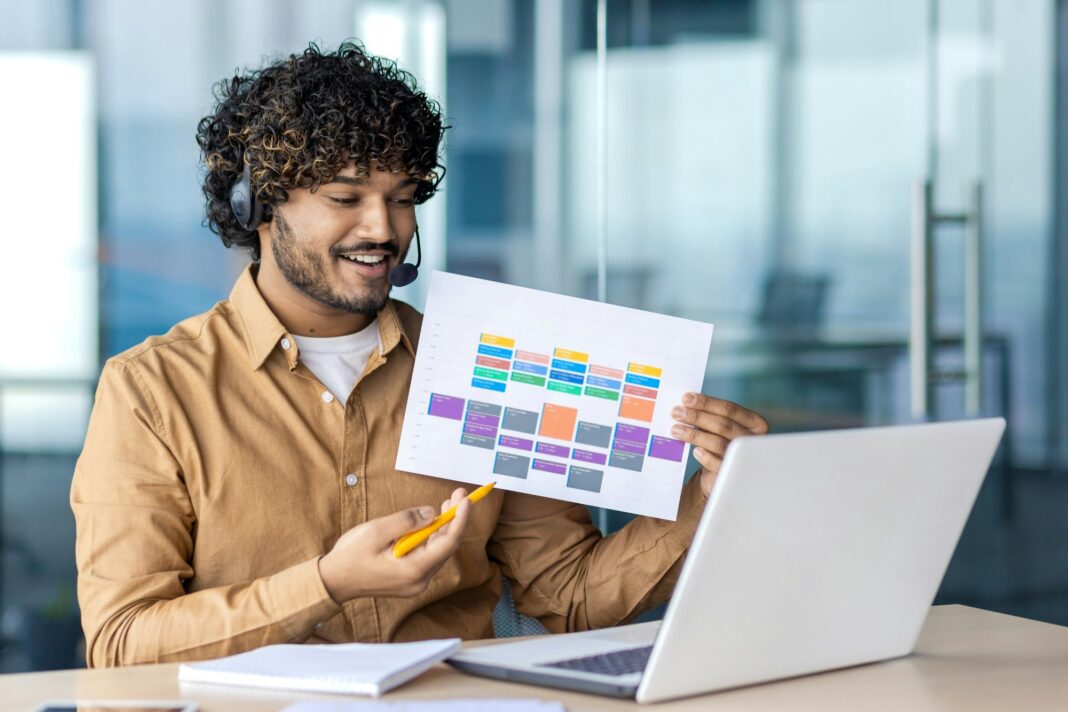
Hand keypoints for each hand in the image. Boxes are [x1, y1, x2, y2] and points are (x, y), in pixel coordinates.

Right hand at [318, 487, 469, 602]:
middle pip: (447, 546)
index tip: (465, 500)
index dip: (460, 519)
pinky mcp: (409, 578)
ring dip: (444, 527)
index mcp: (413, 570)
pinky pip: (428, 556)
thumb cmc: (351, 556)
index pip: (448, 543)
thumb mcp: (376, 531)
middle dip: (455, 519)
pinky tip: (431, 521)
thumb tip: (431, 513)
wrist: (333, 581)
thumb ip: (406, 521)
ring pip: (438, 551)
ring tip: (447, 504)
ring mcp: (415, 581)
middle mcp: (419, 580)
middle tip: (458, 495)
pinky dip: (432, 537)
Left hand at [670, 393, 768, 496]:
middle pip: (723, 425)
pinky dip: (705, 456)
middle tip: (677, 413)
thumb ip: (709, 416)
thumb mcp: (718, 427)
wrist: (720, 473)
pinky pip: (717, 464)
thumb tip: (686, 406)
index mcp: (755, 423)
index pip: (729, 409)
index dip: (707, 403)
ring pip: (718, 443)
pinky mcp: (733, 474)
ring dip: (694, 435)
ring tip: (676, 429)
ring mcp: (744, 458)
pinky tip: (694, 451)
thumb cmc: (719, 441)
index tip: (686, 398)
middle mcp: (752, 440)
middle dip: (697, 417)